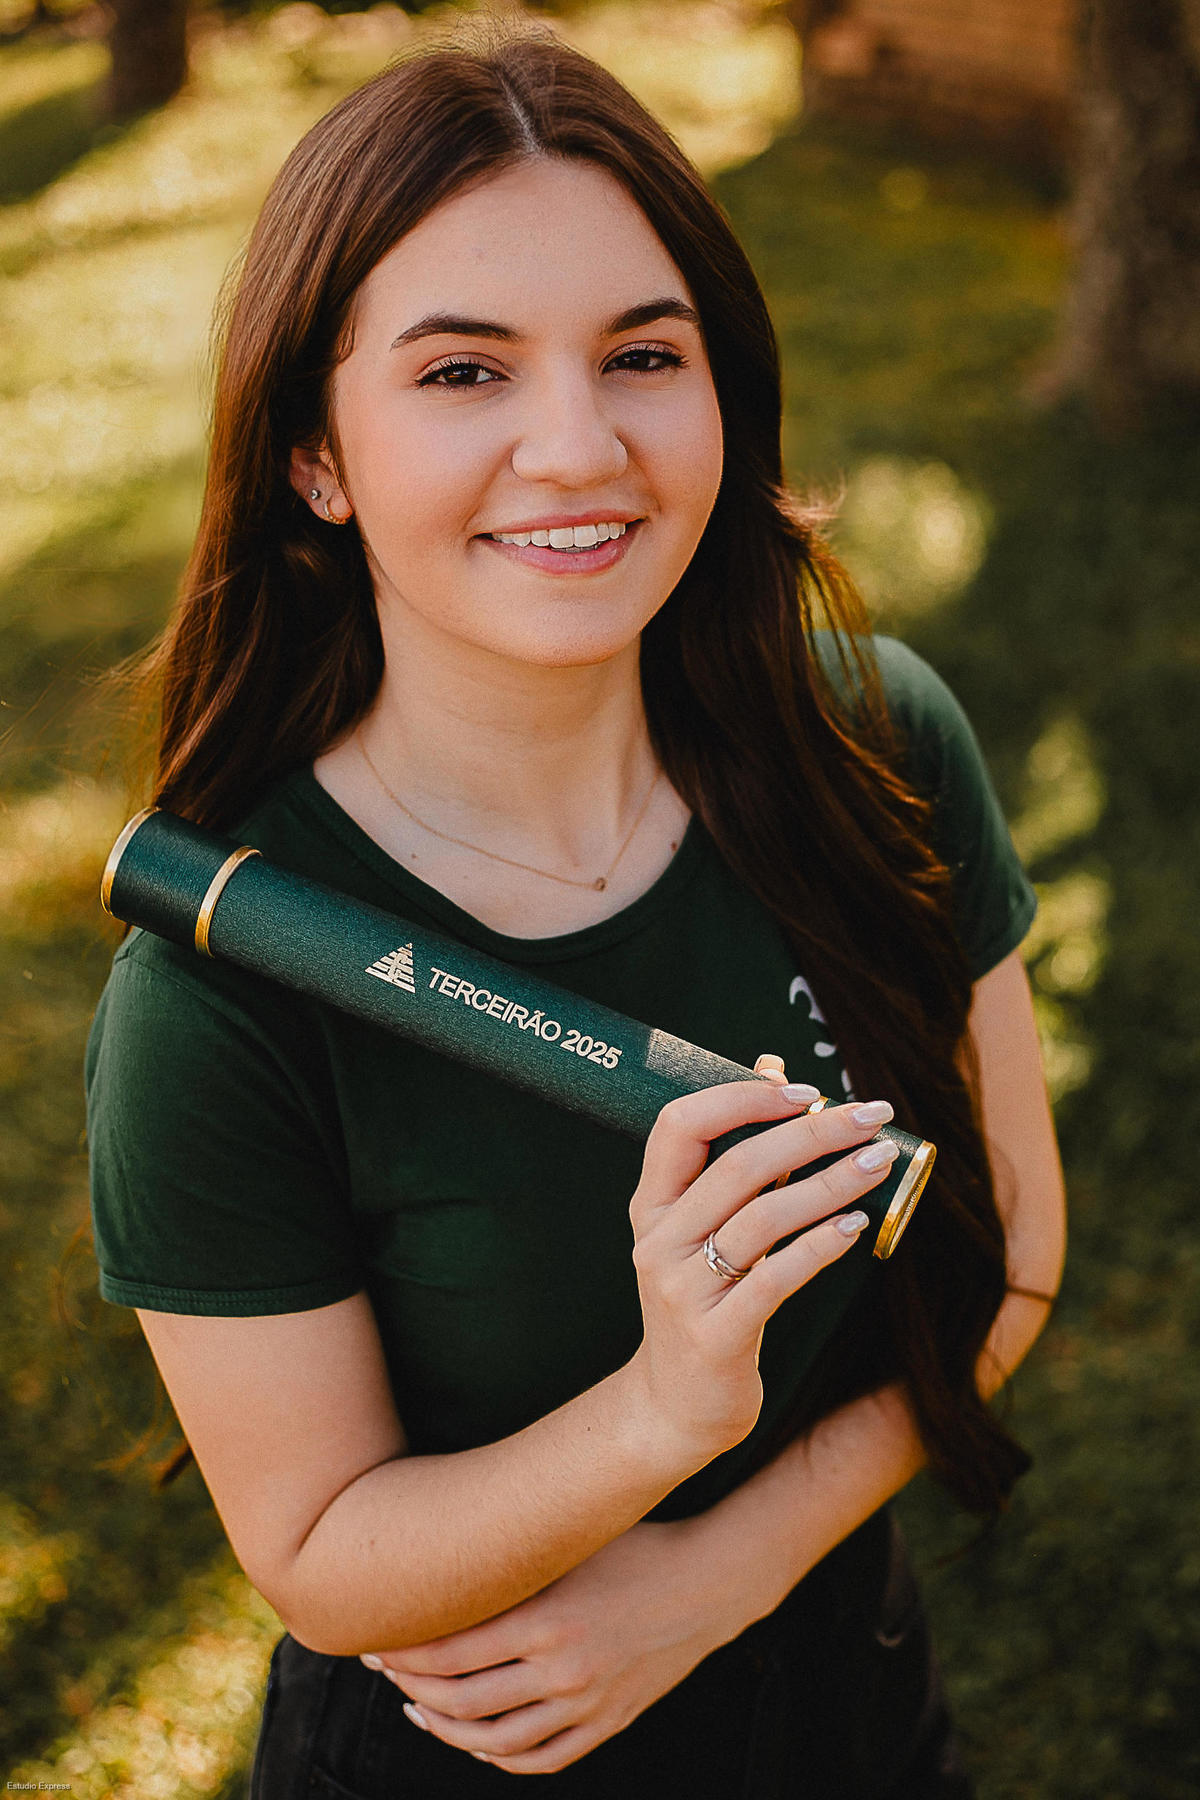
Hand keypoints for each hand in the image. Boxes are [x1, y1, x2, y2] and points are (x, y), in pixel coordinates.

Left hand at [359, 1516, 751, 1774]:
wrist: (708, 1585)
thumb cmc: (635, 1547)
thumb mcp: (572, 1543)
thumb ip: (513, 1560)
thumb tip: (443, 1559)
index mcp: (548, 1619)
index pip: (450, 1651)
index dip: (402, 1651)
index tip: (374, 1638)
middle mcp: (564, 1671)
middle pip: (461, 1700)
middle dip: (409, 1687)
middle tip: (383, 1668)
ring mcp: (587, 1705)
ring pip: (494, 1741)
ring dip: (444, 1729)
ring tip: (416, 1709)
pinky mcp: (606, 1723)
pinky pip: (540, 1758)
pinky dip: (498, 1756)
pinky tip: (475, 1739)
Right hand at [620, 1053, 898, 1463]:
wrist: (676, 1405)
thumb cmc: (703, 1299)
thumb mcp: (707, 1226)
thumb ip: (738, 1151)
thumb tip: (772, 1068)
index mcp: (652, 1204)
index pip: (678, 1125)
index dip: (739, 1098)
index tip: (803, 1090)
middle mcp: (659, 1241)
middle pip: (737, 1166)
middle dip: (811, 1133)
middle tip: (870, 1117)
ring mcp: (683, 1289)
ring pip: (763, 1218)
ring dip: (829, 1183)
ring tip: (879, 1162)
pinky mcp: (716, 1335)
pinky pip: (776, 1278)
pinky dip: (821, 1245)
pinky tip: (856, 1222)